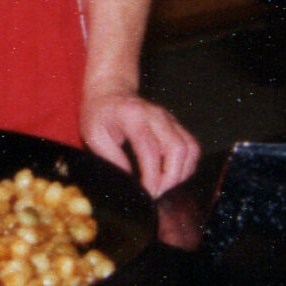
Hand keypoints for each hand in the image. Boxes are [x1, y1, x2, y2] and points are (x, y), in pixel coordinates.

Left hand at [80, 89, 201, 196]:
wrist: (110, 92)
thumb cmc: (99, 113)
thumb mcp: (94, 136)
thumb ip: (111, 158)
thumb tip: (129, 182)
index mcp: (132, 116)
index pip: (150, 150)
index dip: (152, 177)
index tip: (146, 193)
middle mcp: (156, 116)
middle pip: (178, 149)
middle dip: (171, 178)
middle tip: (156, 193)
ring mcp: (169, 119)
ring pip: (190, 148)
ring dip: (181, 173)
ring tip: (163, 186)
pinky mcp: (176, 125)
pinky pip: (192, 147)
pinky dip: (186, 166)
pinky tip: (171, 175)